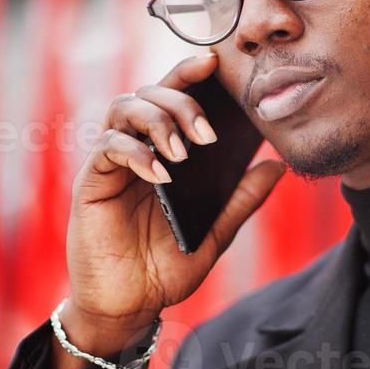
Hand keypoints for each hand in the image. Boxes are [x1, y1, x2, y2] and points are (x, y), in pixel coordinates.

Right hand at [61, 51, 285, 363]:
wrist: (130, 306)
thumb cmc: (165, 266)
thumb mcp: (215, 231)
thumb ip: (242, 198)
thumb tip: (277, 164)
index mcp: (163, 150)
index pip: (173, 97)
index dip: (189, 72)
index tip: (216, 62)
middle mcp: (135, 148)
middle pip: (148, 92)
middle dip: (181, 101)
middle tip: (208, 134)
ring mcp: (111, 163)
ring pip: (124, 109)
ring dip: (158, 120)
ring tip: (184, 152)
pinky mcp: (92, 182)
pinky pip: (109, 148)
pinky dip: (136, 153)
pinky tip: (161, 175)